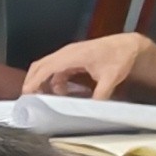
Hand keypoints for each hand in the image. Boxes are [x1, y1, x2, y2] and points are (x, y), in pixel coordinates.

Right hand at [24, 31, 149, 98]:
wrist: (129, 46)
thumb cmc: (119, 57)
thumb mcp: (111, 78)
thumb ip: (100, 94)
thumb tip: (92, 110)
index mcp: (73, 55)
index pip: (46, 68)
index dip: (34, 81)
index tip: (27, 94)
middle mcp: (67, 53)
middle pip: (40, 65)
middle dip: (32, 81)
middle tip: (29, 99)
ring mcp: (69, 55)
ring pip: (47, 67)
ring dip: (44, 82)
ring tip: (45, 99)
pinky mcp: (73, 58)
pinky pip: (57, 69)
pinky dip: (55, 81)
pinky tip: (62, 92)